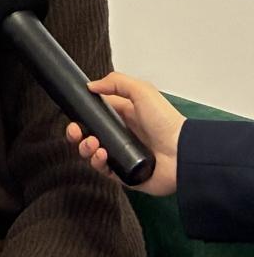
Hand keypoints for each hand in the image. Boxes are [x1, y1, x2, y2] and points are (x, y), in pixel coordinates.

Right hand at [65, 71, 185, 195]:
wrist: (182, 153)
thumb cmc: (167, 123)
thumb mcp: (142, 91)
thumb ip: (116, 82)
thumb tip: (90, 86)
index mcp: (122, 117)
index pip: (93, 116)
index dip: (80, 116)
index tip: (73, 116)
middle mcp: (120, 136)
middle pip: (87, 136)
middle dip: (75, 134)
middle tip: (75, 132)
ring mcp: (121, 155)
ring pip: (91, 153)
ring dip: (85, 148)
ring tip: (93, 144)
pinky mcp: (124, 174)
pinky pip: (103, 170)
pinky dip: (97, 162)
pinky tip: (102, 155)